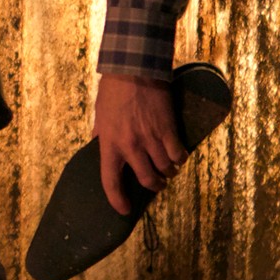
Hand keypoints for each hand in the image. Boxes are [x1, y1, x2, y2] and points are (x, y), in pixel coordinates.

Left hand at [93, 72, 185, 215]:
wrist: (134, 70)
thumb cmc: (113, 91)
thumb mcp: (100, 115)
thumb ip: (101, 135)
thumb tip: (99, 148)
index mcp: (109, 144)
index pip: (110, 180)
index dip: (117, 200)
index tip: (123, 210)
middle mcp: (130, 145)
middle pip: (147, 180)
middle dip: (154, 186)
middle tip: (156, 183)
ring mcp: (151, 138)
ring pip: (166, 169)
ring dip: (168, 171)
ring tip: (167, 166)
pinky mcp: (168, 130)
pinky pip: (179, 155)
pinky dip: (180, 158)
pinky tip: (178, 154)